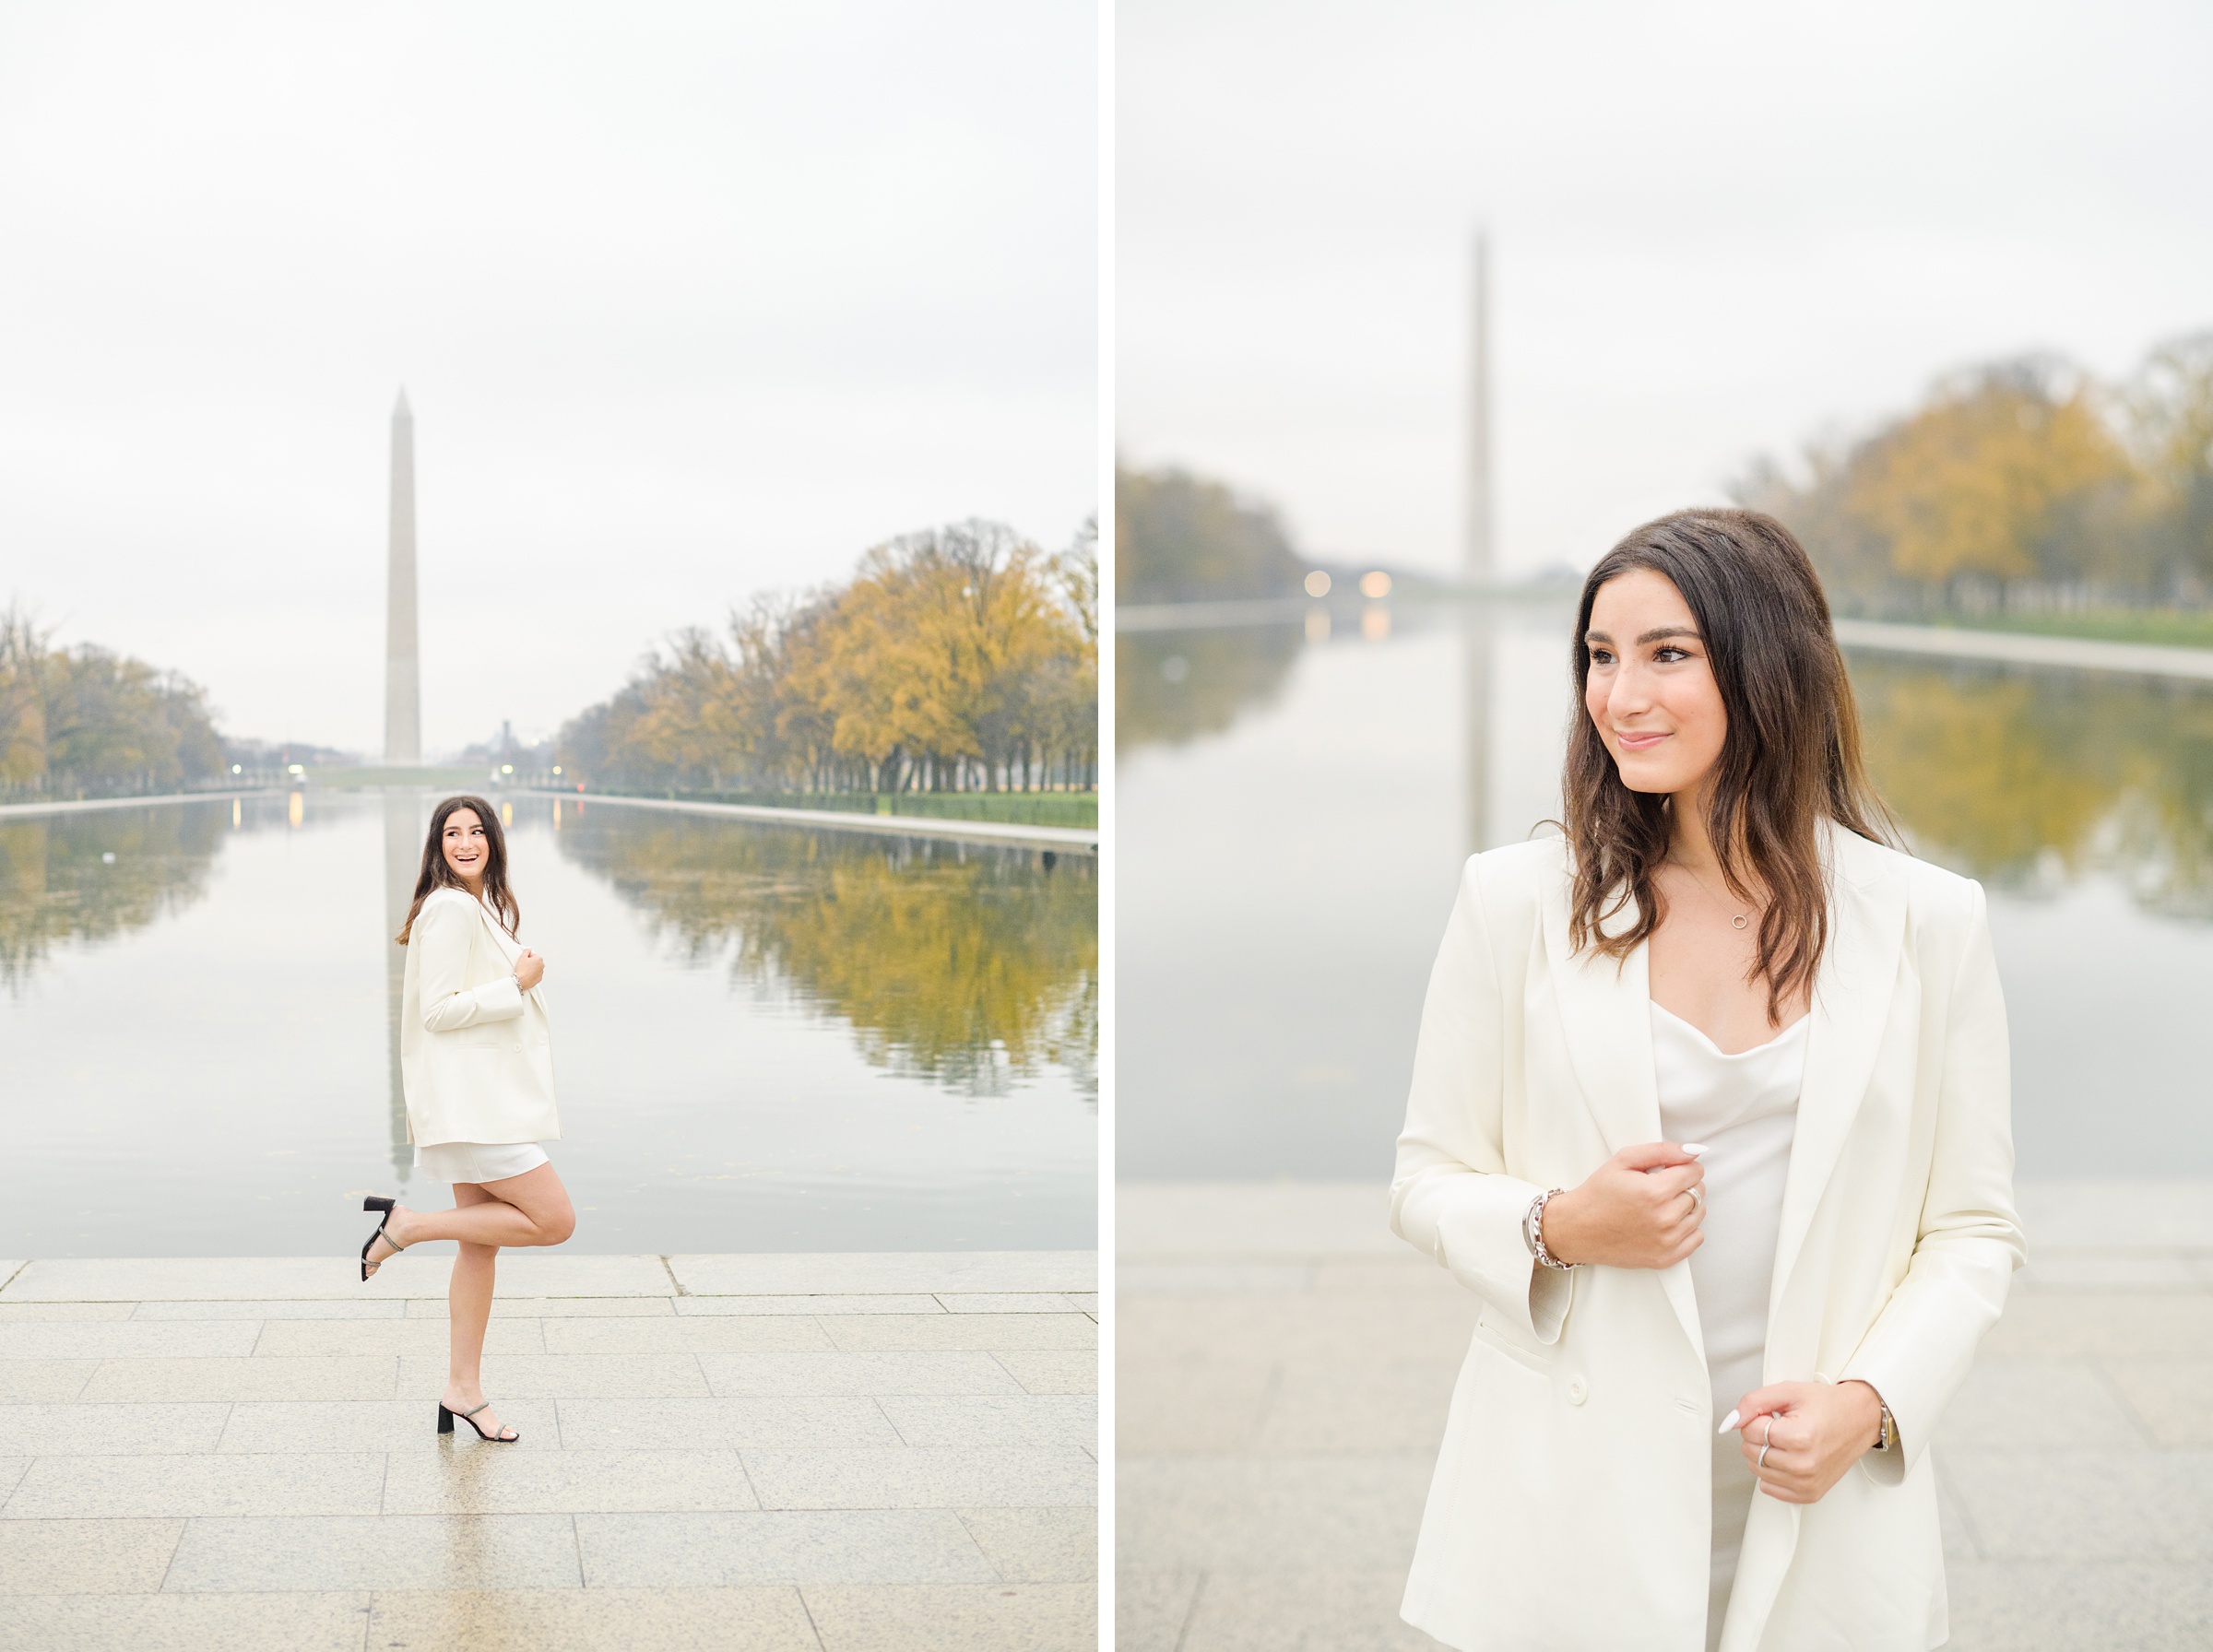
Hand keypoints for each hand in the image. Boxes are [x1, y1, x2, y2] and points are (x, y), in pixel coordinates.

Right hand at [514, 949, 544, 991]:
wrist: (521, 981)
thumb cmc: (522, 970)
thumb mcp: (522, 957)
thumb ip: (526, 950)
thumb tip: (529, 949)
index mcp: (539, 958)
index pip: (533, 955)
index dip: (527, 957)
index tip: (524, 960)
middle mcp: (542, 965)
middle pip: (535, 961)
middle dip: (530, 962)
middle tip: (524, 965)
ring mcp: (541, 972)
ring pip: (536, 968)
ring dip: (531, 968)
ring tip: (525, 970)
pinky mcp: (539, 978)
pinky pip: (536, 974)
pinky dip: (532, 974)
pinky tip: (527, 975)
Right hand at [1540, 1142, 1703, 1268]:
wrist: (1577, 1229)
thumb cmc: (1598, 1194)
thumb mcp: (1623, 1160)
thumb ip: (1661, 1151)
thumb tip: (1693, 1150)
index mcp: (1654, 1191)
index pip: (1695, 1172)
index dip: (1683, 1166)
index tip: (1669, 1169)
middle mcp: (1664, 1218)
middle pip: (1699, 1192)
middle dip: (1684, 1184)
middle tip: (1660, 1186)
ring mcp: (1666, 1241)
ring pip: (1699, 1214)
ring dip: (1686, 1206)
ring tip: (1661, 1204)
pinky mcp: (1665, 1258)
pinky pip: (1696, 1239)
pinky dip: (1687, 1229)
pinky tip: (1666, 1222)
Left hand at [1727, 1380, 1883, 1503]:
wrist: (1859, 1420)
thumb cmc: (1829, 1406)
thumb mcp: (1789, 1391)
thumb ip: (1754, 1402)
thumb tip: (1731, 1420)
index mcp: (1799, 1437)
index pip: (1750, 1432)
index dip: (1755, 1418)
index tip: (1771, 1415)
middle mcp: (1804, 1464)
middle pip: (1752, 1452)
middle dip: (1758, 1436)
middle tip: (1780, 1426)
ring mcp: (1807, 1482)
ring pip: (1757, 1470)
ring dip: (1764, 1454)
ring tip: (1786, 1441)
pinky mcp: (1810, 1494)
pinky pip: (1770, 1489)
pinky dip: (1772, 1473)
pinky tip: (1787, 1458)